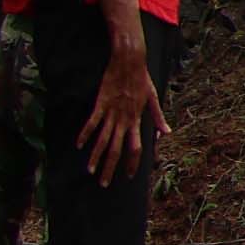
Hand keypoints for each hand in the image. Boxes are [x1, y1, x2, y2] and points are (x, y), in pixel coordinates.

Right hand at [77, 31, 163, 182]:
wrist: (129, 60)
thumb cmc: (142, 79)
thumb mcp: (153, 98)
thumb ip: (157, 117)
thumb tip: (166, 133)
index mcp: (137, 120)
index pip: (136, 148)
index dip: (132, 163)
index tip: (128, 176)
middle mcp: (124, 120)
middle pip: (117, 150)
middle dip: (111, 168)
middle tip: (105, 184)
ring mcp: (112, 112)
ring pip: (103, 140)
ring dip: (96, 157)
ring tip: (90, 171)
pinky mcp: (100, 103)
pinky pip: (92, 122)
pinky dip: (85, 134)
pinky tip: (78, 146)